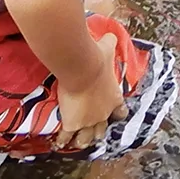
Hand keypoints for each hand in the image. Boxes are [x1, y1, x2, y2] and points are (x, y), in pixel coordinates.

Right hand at [56, 29, 125, 148]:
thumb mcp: (107, 48)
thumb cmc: (97, 58)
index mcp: (114, 98)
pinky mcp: (73, 124)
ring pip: (86, 138)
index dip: (117, 113)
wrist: (83, 68)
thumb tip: (111, 34)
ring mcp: (89, 122)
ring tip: (79, 142)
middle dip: (98, 132)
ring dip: (83, 140)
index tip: (115, 114)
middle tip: (93, 133)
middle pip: (103, 130)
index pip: (120, 112)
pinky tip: (59, 143)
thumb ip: (111, 43)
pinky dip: (63, 140)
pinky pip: (67, 137)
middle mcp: (104, 114)